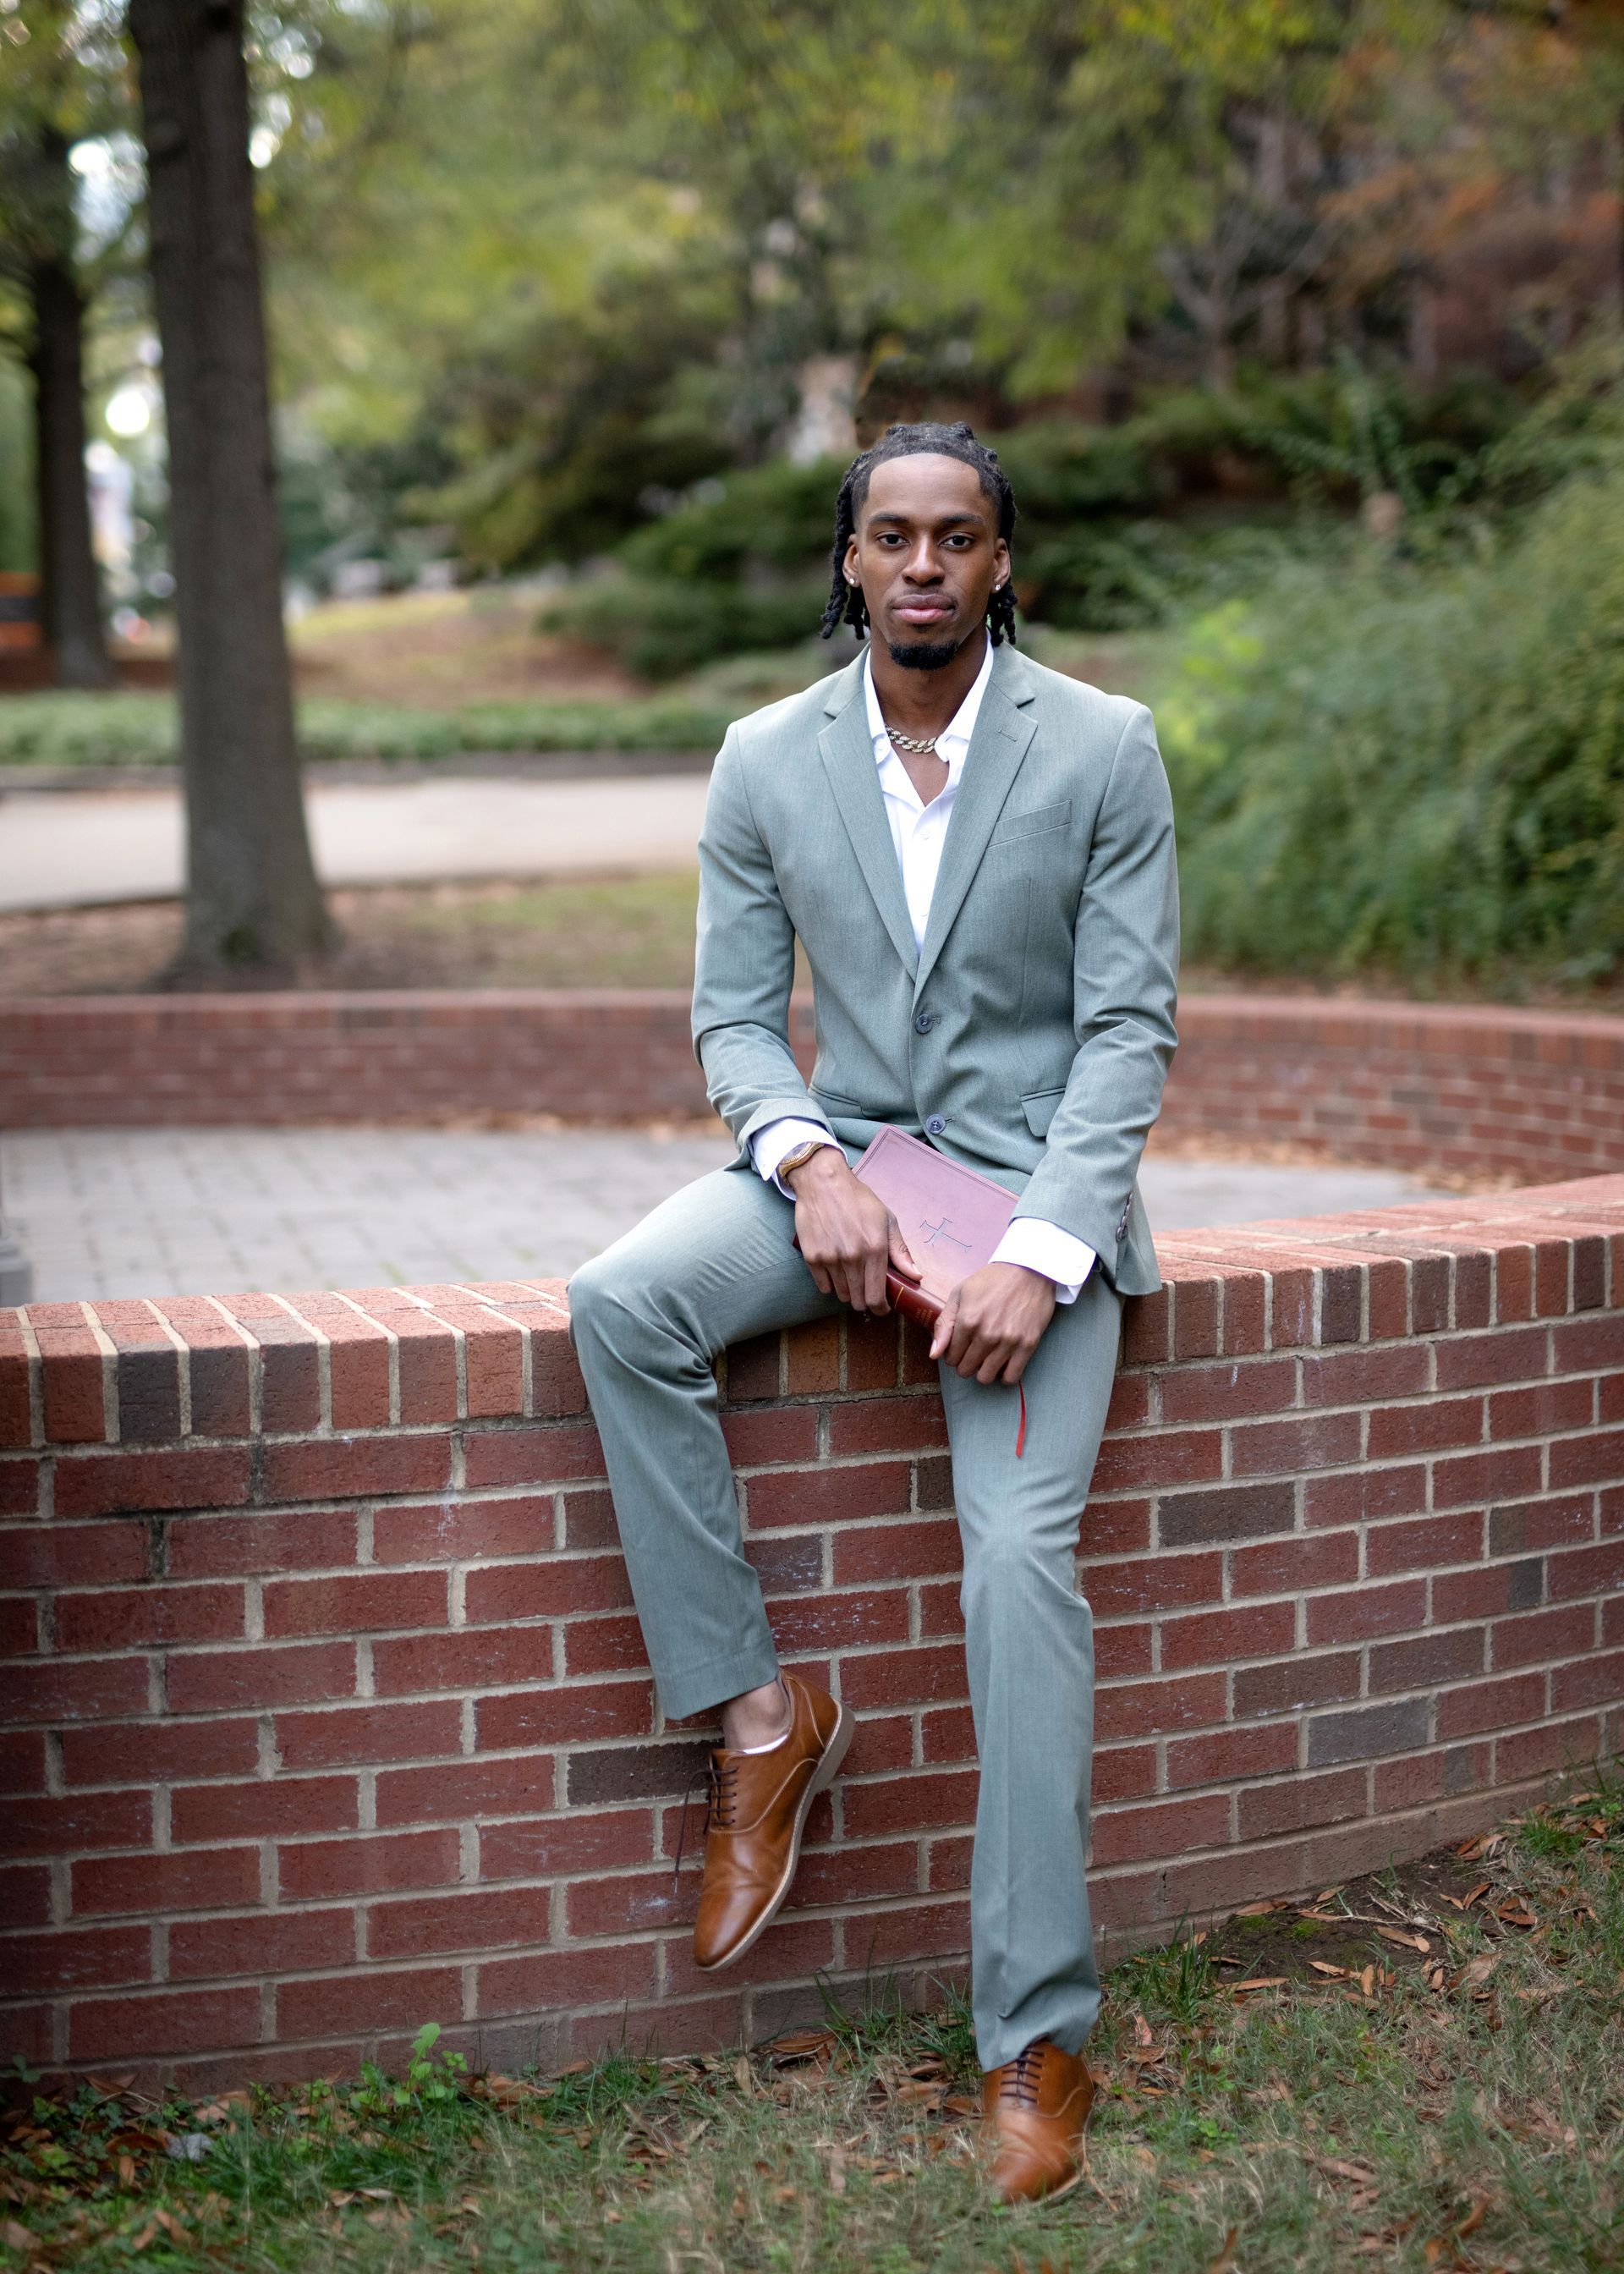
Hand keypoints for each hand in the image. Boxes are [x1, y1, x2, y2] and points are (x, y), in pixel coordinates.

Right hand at [788, 1148, 920, 1312]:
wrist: (823, 1183)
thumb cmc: (858, 1200)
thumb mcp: (887, 1220)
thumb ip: (901, 1252)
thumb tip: (916, 1276)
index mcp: (875, 1249)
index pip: (876, 1297)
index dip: (880, 1309)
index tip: (882, 1308)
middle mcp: (852, 1258)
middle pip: (858, 1301)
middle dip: (865, 1302)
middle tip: (867, 1292)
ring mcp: (830, 1259)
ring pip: (841, 1294)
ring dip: (849, 1292)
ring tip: (852, 1278)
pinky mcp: (812, 1257)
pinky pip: (823, 1286)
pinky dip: (830, 1284)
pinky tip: (835, 1271)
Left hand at [930, 1262, 1055, 1383]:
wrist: (1029, 1269)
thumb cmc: (991, 1280)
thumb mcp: (960, 1294)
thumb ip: (944, 1324)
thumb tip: (934, 1354)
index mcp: (967, 1321)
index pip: (950, 1357)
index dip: (952, 1354)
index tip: (959, 1346)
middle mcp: (987, 1335)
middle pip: (965, 1369)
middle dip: (965, 1363)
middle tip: (972, 1351)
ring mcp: (1008, 1341)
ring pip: (985, 1378)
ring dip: (982, 1371)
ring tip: (986, 1357)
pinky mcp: (1028, 1345)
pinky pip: (1011, 1377)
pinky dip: (1004, 1375)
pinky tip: (1002, 1363)